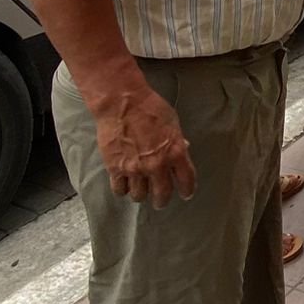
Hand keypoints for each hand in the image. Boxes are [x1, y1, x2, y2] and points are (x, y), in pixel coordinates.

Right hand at [90, 84, 196, 207]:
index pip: (187, 181)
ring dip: (141, 194)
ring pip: (139, 196)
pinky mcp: (115, 168)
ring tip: (140, 190)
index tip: (185, 194)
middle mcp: (157, 166)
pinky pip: (120, 190)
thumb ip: (177, 141)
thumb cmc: (150, 107)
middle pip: (162, 195)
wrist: (122, 103)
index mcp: (175, 153)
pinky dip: (122, 189)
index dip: (187, 190)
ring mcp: (135, 169)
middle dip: (162, 200)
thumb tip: (182, 150)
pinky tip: (124, 184)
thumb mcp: (173, 122)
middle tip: (160, 200)